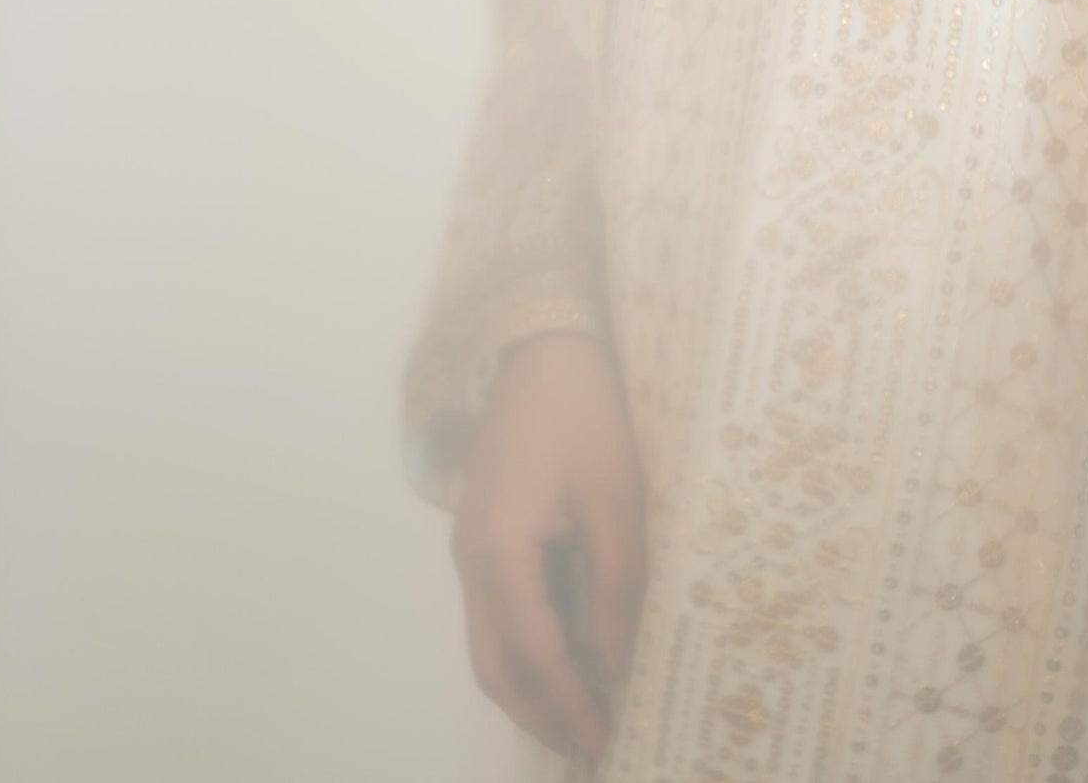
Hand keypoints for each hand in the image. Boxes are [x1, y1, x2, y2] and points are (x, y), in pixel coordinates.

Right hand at [452, 329, 647, 761]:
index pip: (534, 655)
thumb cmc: (586, 411)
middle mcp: (472, 560)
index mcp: (501, 551)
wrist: (544, 345)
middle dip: (541, 714)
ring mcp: (471, 548)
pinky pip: (495, 613)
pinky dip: (524, 651)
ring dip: (529, 688)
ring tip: (580, 715)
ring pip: (488, 645)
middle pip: (495, 667)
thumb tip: (616, 662)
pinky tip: (565, 656)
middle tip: (591, 744)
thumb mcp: (617, 495)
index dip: (570, 703)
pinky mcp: (483, 535)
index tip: (605, 739)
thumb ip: (615, 583)